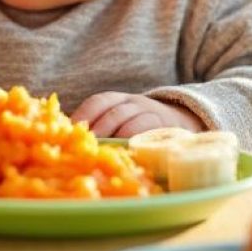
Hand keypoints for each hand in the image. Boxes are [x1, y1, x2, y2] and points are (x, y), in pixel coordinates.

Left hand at [70, 93, 204, 137]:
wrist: (181, 119)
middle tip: (86, 144)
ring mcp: (150, 112)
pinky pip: (148, 129)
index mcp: (117, 100)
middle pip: (113, 111)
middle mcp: (133, 102)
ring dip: (115, 135)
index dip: (84, 114)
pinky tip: (126, 151)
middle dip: (98, 128)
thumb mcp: (120, 119)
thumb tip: (69, 142)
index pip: (98, 102)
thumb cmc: (139, 126)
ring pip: (130, 120)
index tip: (72, 130)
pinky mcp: (165, 125)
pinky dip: (135, 138)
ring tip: (103, 150)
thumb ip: (99, 127)